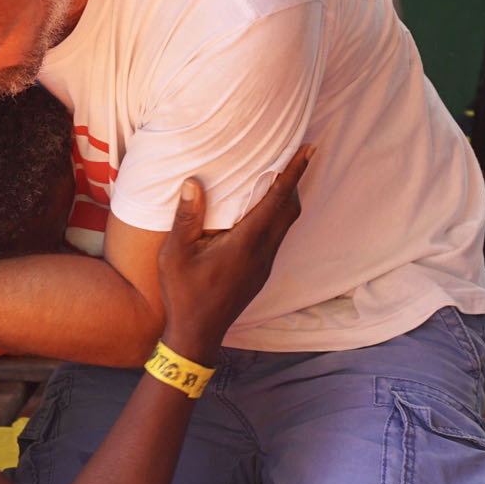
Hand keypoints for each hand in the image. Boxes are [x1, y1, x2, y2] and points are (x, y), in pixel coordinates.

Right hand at [155, 146, 312, 361]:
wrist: (197, 334)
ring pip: (285, 224)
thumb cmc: (184, 294)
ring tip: (276, 179)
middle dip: (293, 182)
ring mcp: (264, 264)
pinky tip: (258, 212)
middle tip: (292, 157)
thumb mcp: (175, 255)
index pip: (277, 200)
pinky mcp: (259, 272)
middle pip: (290, 210)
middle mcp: (262, 252)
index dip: (294, 173)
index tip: (309, 150)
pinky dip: (275, 216)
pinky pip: (276, 237)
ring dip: (285, 200)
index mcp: (246, 243)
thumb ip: (186, 218)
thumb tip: (192, 183)